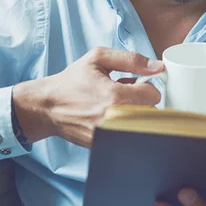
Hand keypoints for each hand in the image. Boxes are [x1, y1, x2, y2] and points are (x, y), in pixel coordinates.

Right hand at [12, 47, 163, 146]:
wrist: (47, 107)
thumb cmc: (71, 82)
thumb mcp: (98, 58)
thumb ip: (131, 59)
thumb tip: (157, 66)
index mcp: (114, 96)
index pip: (153, 95)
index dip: (146, 87)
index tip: (135, 85)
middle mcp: (114, 120)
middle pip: (151, 113)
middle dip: (141, 102)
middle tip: (124, 95)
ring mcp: (110, 136)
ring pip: (141, 126)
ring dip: (135, 115)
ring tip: (116, 106)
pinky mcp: (105, 146)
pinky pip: (128, 136)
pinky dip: (125, 127)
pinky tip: (110, 118)